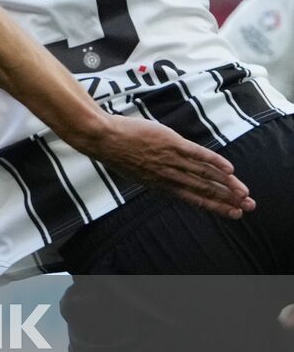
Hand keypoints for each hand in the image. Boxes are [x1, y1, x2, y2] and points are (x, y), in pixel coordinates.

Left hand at [89, 114, 252, 218]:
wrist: (103, 138)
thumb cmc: (116, 151)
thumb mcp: (137, 169)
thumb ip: (156, 174)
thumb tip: (168, 176)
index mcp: (159, 184)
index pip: (193, 198)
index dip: (214, 206)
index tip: (231, 213)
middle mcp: (168, 175)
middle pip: (203, 189)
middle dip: (227, 199)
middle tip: (247, 207)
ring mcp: (170, 160)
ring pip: (204, 174)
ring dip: (226, 184)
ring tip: (243, 192)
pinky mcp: (170, 143)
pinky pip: (196, 154)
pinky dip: (214, 161)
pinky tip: (229, 168)